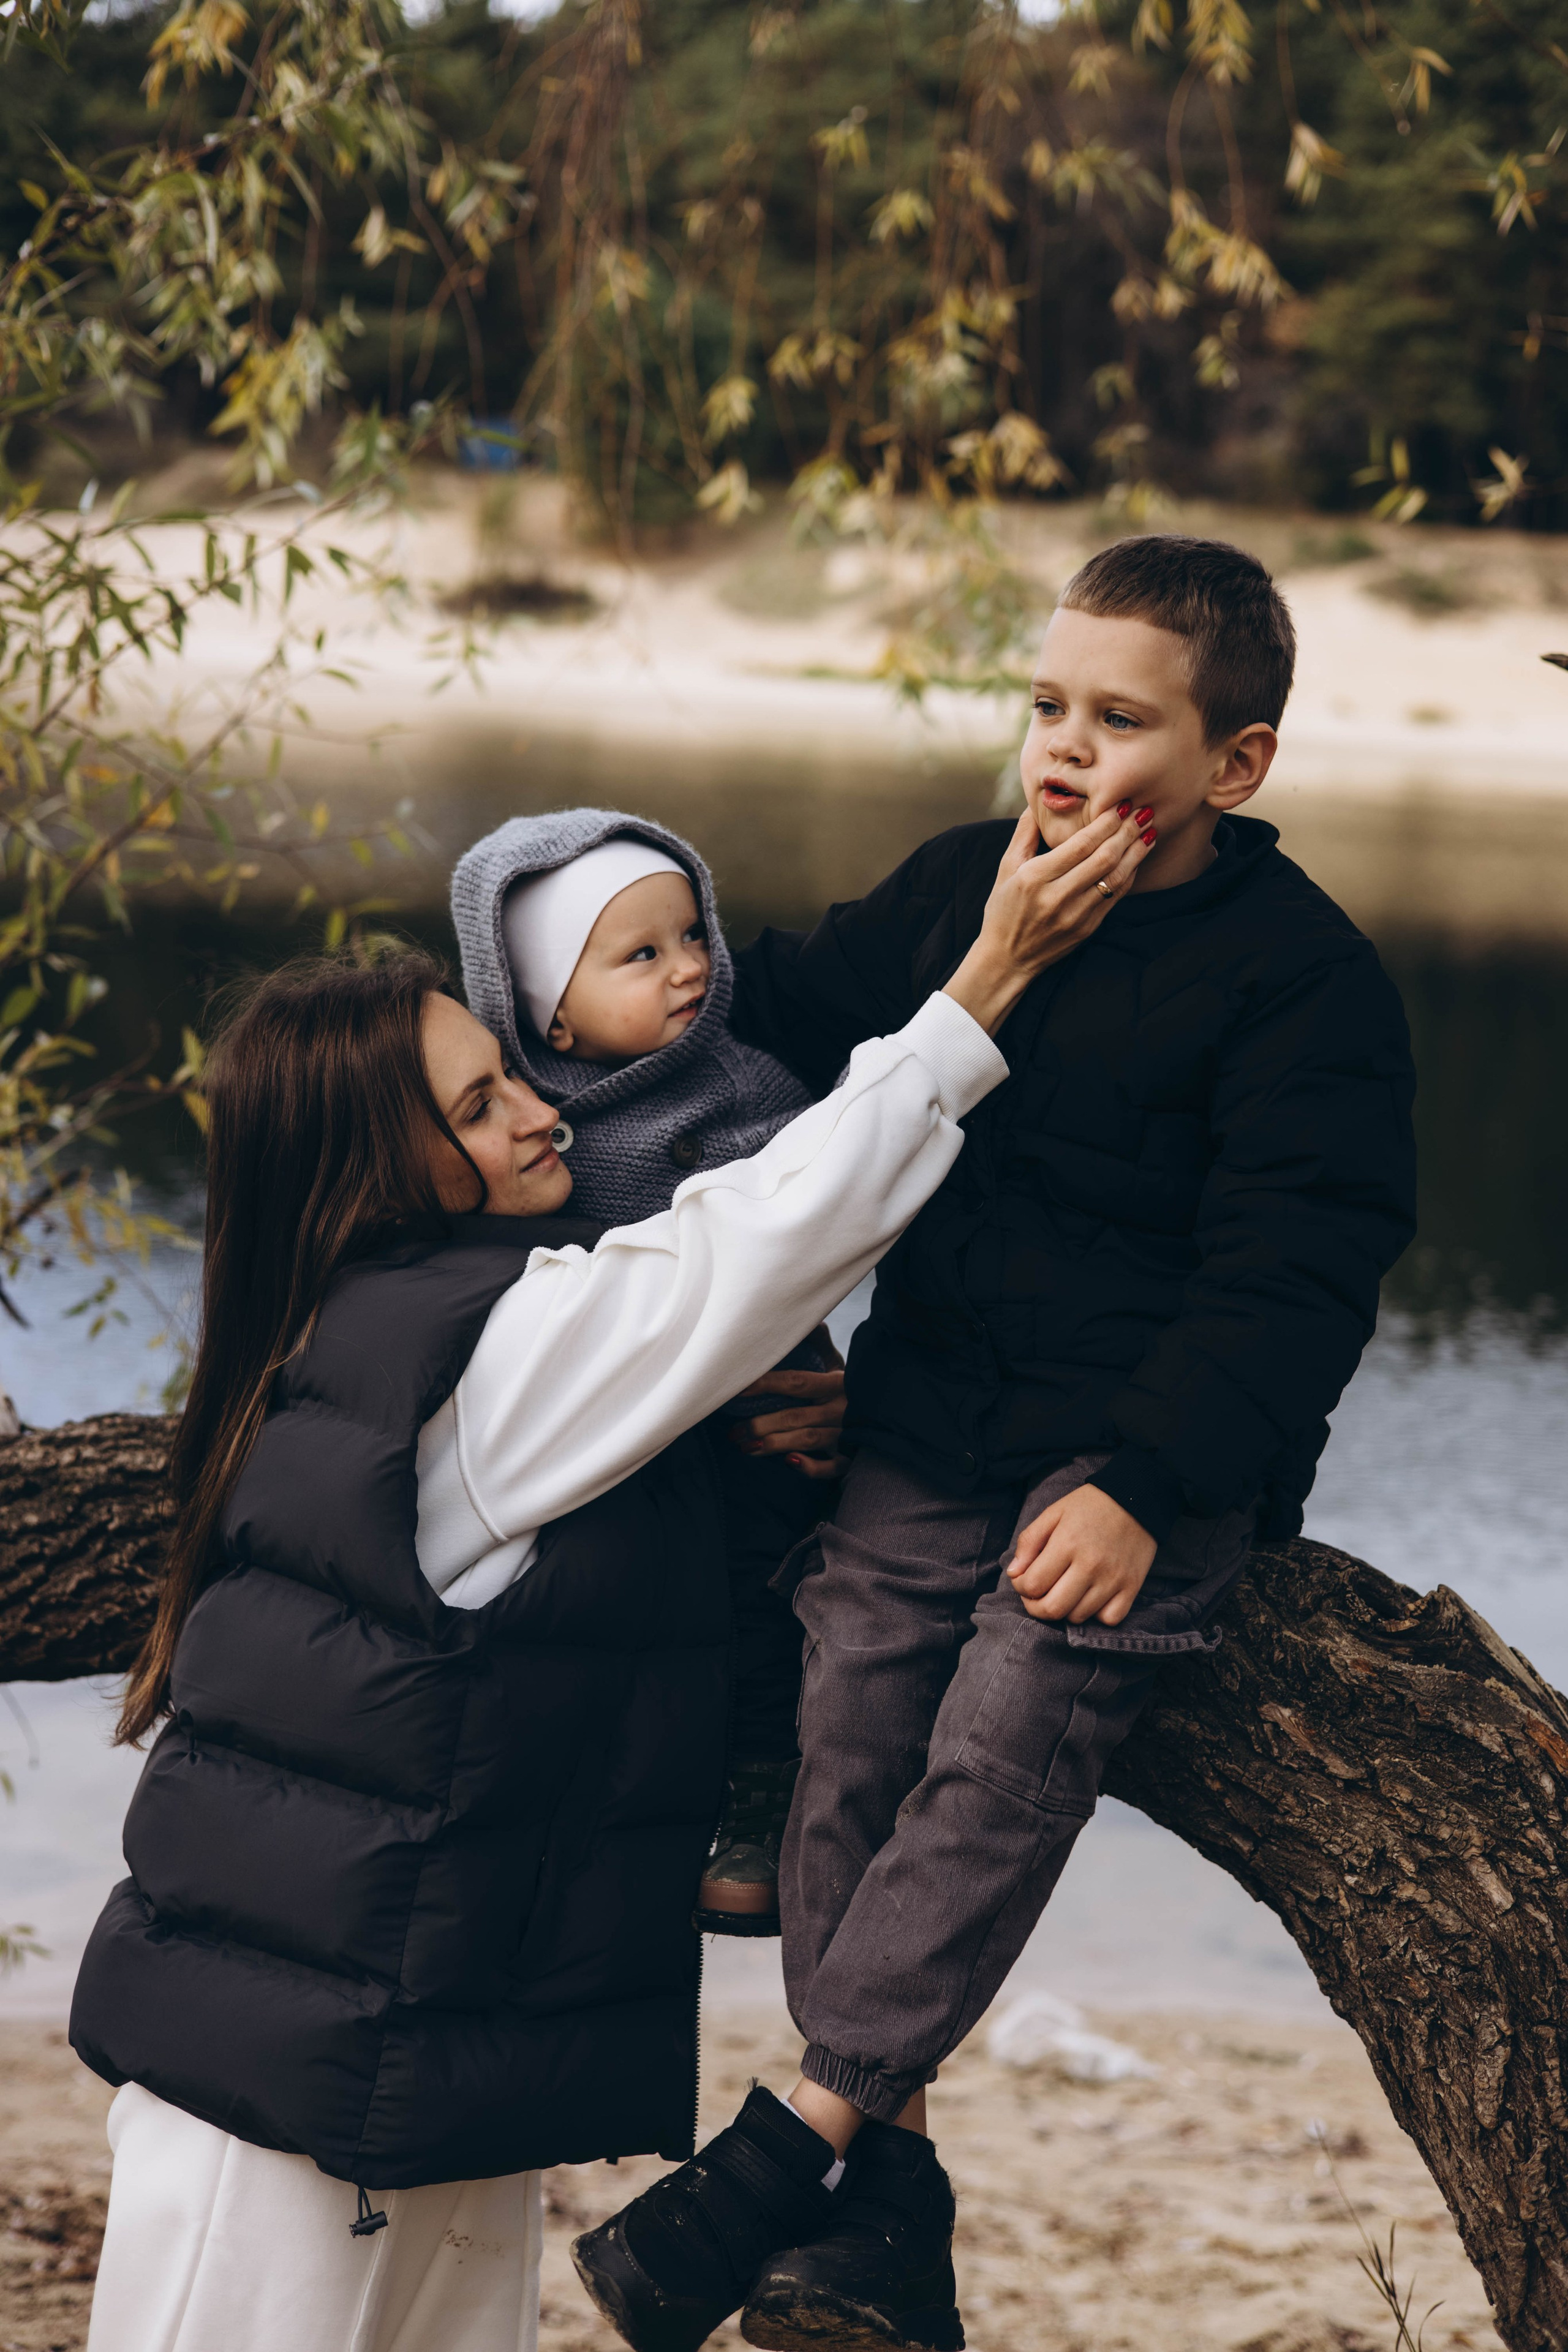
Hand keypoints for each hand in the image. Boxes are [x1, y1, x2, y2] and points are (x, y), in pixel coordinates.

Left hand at [730, 1329, 847, 1479]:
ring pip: (807, 1440)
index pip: (797, 1382)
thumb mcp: (840, 1364)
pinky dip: (811, 1466)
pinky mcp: (853, 1456)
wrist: (892, 1413)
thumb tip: (808, 1318)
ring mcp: (848, 1434)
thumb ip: (821, 1343)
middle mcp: (842, 1409)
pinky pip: (832, 1466)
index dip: (766, 1383)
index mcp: (838, 1383)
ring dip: (774, 1445)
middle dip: (761, 1424)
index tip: (737, 1387)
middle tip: (734, 1432)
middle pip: (796, 1416)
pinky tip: (789, 1462)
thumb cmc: (854, 1387)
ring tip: (745, 1447)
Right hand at [943, 806, 1152, 1036]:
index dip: (1105, 823)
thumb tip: (1039, 800)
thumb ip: (1024, 833)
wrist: (1008, 958)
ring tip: (1149, 832)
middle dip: (1127, 832)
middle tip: (1143, 812)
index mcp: (1035, 877)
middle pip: (1103, 859)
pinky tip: (1137, 858)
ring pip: (1115, 878)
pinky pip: (1115, 897)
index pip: (1080, 845)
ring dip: (1136, 853)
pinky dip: (1130, 875)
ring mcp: (1075, 915)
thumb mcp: (1006, 868)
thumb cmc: (1004, 908)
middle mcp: (1056, 897)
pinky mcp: (1087, 928)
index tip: (1121, 804)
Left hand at [1006, 1484, 1157, 1623]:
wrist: (1137, 1499)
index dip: (1020, 1586)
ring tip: (1064, 1591)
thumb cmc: (1090, 1506)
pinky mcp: (1132, 1587)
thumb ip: (1029, 1542)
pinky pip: (1109, 1619)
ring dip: (1065, 1609)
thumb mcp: (1053, 1513)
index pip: (1032, 1585)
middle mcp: (1090, 1565)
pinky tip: (1091, 1597)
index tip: (1024, 1578)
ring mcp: (1113, 1579)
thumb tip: (1013, 1573)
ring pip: (1078, 1617)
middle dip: (1035, 1607)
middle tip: (1037, 1595)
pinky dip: (1097, 1614)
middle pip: (1052, 1609)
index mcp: (1066, 1544)